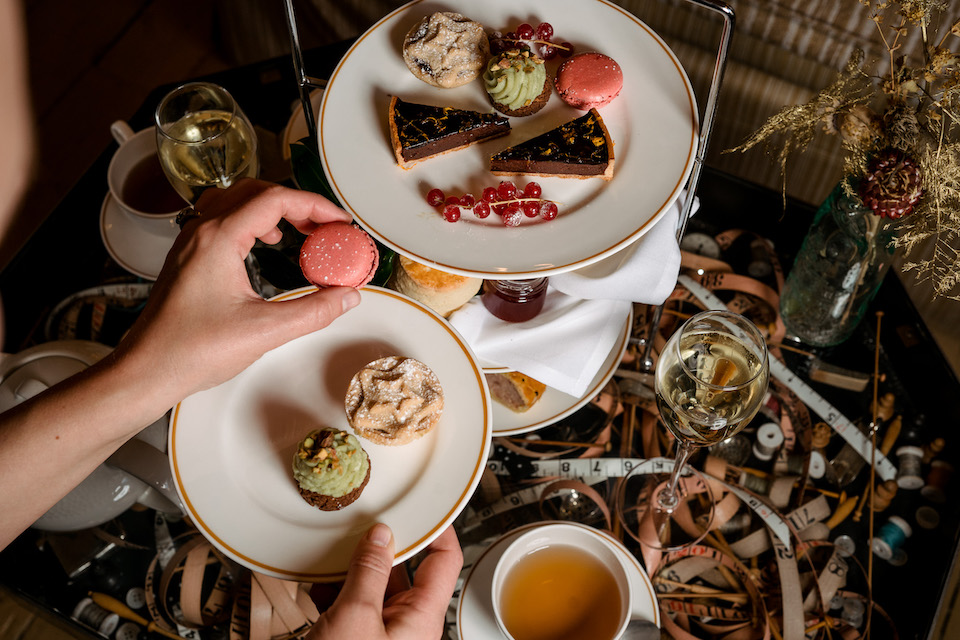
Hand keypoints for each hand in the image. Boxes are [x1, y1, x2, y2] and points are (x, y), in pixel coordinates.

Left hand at [111, 179, 361, 407]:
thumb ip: (313, 312)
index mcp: (218, 238)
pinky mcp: (188, 259)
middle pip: (256, 191)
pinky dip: (251, 220)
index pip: (275, 200)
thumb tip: (345, 297)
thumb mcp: (264, 331)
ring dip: (272, 208)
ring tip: (300, 230)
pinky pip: (222, 220)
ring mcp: (191, 244)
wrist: (147, 370)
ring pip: (236, 201)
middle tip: (325, 225)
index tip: (338, 222)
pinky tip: (264, 243)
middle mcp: (201, 232)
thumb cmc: (189, 350)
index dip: (314, 205)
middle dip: (297, 203)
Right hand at [307, 524, 462, 639]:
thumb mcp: (355, 618)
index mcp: (422, 618)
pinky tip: (316, 578)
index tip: (426, 504)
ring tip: (334, 546)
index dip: (438, 529)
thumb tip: (381, 535)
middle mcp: (406, 625)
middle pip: (404, 569)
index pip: (446, 560)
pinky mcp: (355, 639)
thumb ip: (370, 572)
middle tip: (366, 519)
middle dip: (382, 545)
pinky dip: (335, 588)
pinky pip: (351, 604)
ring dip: (352, 566)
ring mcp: (380, 633)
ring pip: (373, 585)